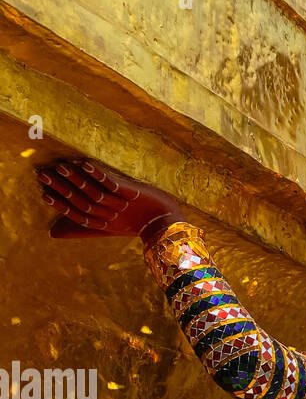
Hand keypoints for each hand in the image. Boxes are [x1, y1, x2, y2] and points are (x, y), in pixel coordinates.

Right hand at [35, 158, 183, 241]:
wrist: (169, 222)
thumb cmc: (140, 223)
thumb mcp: (112, 229)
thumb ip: (88, 229)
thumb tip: (58, 234)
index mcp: (105, 225)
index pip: (78, 215)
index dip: (61, 206)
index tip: (44, 194)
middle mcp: (110, 216)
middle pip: (81, 203)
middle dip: (61, 189)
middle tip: (42, 174)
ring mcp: (121, 205)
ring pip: (94, 193)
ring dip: (76, 180)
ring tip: (60, 166)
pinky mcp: (132, 194)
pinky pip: (113, 185)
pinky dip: (99, 175)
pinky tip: (86, 164)